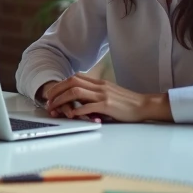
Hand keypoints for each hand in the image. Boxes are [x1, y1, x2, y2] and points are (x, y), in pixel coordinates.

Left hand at [42, 74, 170, 122]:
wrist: (144, 105)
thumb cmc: (126, 102)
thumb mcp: (108, 93)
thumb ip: (94, 94)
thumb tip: (78, 101)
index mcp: (98, 82)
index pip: (74, 78)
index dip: (60, 85)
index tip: (52, 93)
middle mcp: (99, 86)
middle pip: (71, 83)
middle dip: (56, 91)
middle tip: (48, 101)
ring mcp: (103, 95)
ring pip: (76, 92)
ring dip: (62, 100)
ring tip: (55, 108)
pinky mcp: (107, 106)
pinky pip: (88, 106)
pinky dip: (77, 110)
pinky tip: (71, 114)